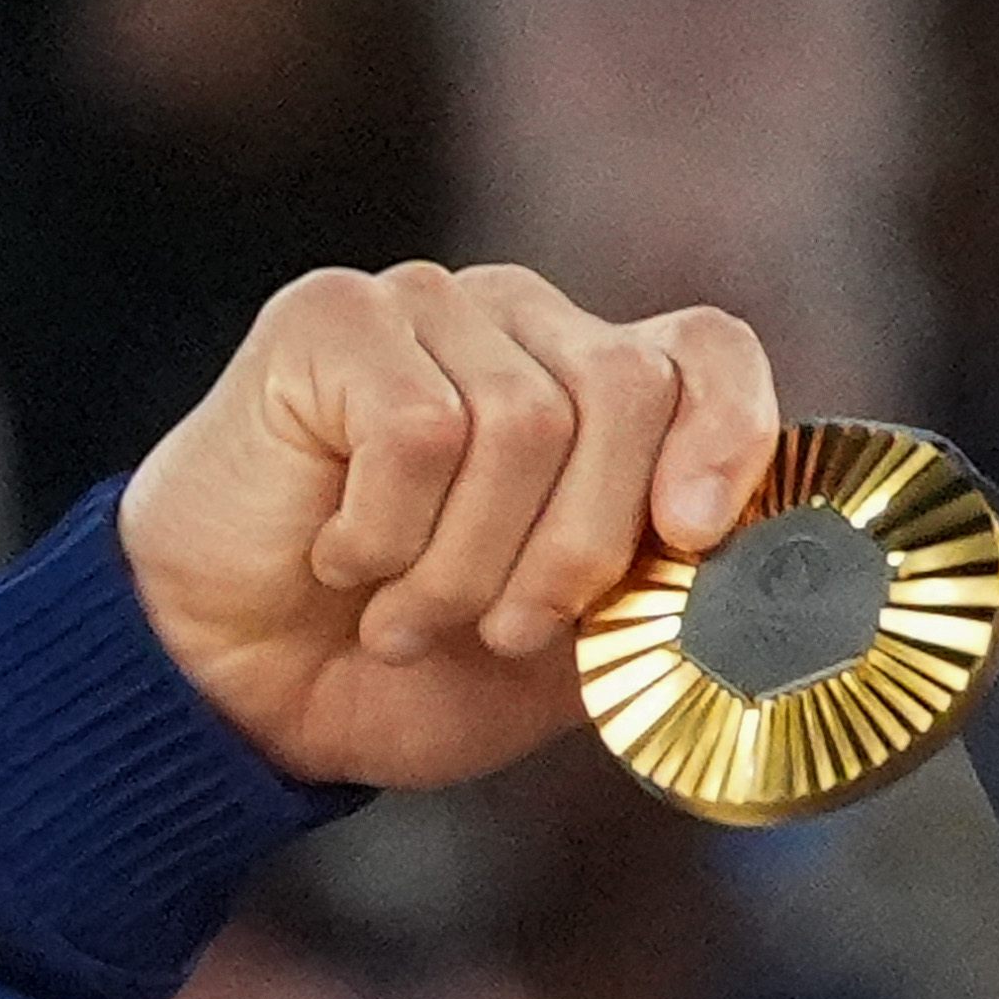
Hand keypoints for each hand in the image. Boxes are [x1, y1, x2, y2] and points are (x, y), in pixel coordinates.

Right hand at [120, 262, 775, 789]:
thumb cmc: (416, 668)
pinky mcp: (332, 316)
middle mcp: (524, 323)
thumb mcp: (575, 650)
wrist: (246, 693)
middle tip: (505, 631)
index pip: (708, 350)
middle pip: (629, 391)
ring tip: (410, 615)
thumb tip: (751, 569)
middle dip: (578, 549)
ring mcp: (429, 306)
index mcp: (600, 387)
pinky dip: (386, 535)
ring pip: (523, 422)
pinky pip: (417, 429)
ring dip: (467, 566)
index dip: (728, 433)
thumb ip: (665, 593)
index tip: (692, 536)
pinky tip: (342, 561)